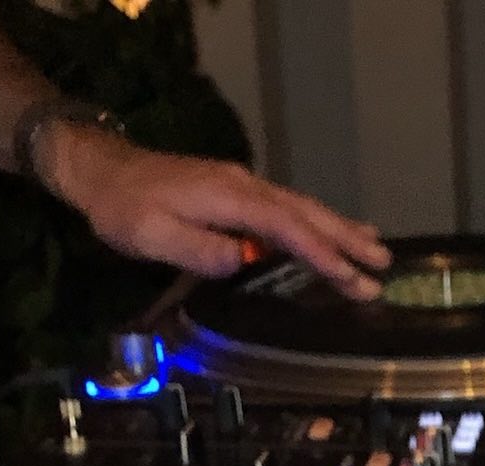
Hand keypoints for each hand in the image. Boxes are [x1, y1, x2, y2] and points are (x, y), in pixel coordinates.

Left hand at [42, 126, 390, 299]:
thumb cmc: (125, 208)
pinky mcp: (238, 193)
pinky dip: (317, 222)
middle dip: (345, 240)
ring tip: (373, 249)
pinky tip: (331, 230)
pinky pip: (288, 208)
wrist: (103, 170)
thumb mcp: (152, 236)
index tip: (350, 276)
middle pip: (305, 213)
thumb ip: (199, 250)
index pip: (286, 228)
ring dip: (339, 229)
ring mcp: (243, 186)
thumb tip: (242, 260)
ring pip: (301, 208)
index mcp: (229, 198)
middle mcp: (244, 186)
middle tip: (381, 266)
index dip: (321, 253)